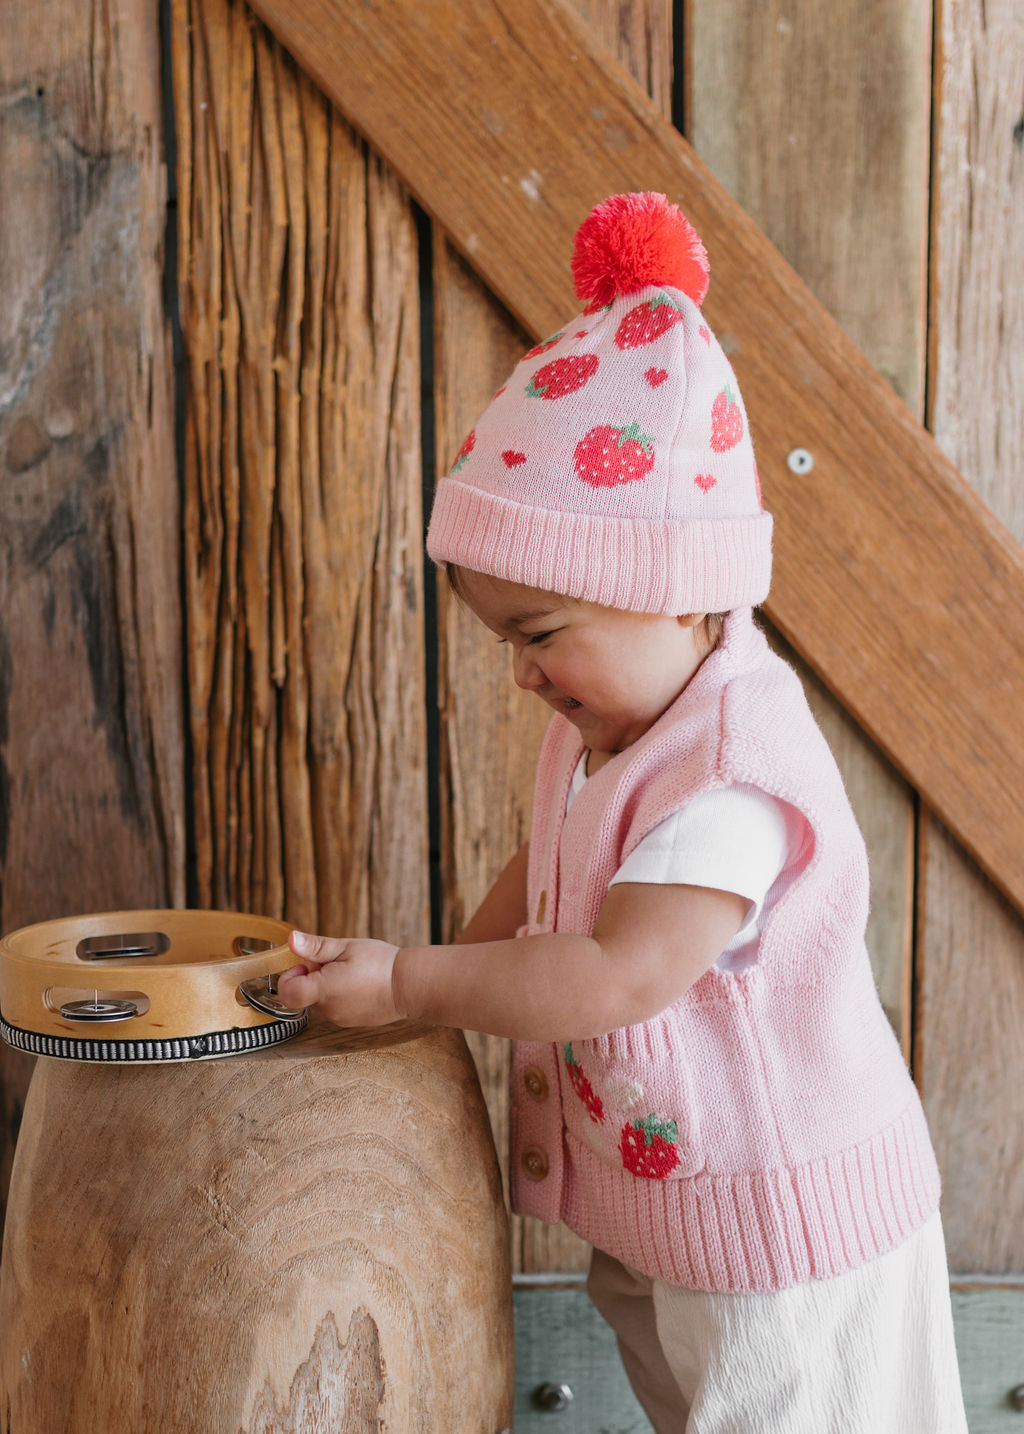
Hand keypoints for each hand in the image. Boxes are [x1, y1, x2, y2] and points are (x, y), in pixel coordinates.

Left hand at [276, 931, 403, 1027]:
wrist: (410, 986)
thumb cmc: (380, 964)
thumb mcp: (346, 947)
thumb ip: (315, 946)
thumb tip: (290, 940)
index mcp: (323, 990)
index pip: (287, 992)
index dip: (290, 976)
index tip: (307, 963)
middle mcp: (328, 1009)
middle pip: (304, 994)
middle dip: (313, 976)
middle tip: (337, 962)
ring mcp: (340, 1018)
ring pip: (321, 1001)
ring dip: (328, 986)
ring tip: (353, 972)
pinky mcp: (352, 1022)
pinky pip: (336, 1008)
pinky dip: (341, 995)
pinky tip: (360, 983)